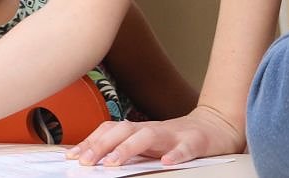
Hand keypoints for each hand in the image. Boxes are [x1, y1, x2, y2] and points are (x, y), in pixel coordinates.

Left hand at [66, 105, 244, 165]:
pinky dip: (176, 154)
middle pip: (123, 131)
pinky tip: (167, 162)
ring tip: (113, 162)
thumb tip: (95, 159)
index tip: (73, 156)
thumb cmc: (177, 138)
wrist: (215, 127)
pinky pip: (185, 148)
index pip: (110, 131)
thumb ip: (125, 148)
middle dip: (101, 145)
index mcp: (139, 129)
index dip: (90, 141)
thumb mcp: (147, 143)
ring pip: (149, 136)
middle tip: (85, 161)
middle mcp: (153, 129)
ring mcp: (174, 134)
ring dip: (128, 148)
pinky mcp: (196, 142)